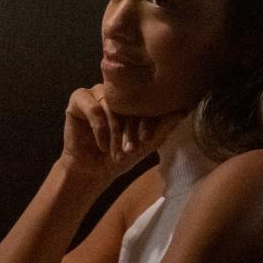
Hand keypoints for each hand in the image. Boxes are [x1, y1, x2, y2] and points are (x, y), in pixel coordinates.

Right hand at [61, 84, 184, 184]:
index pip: (144, 98)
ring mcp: (96, 93)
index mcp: (132, 98)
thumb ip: (164, 127)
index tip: (146, 139)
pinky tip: (102, 144)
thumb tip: (184, 110)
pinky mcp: (78, 100)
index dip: (147, 118)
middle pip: (127, 99)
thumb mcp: (147, 144)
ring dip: (115, 131)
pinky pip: (92, 107)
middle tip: (131, 148)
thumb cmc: (120, 156)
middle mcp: (114, 92)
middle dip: (130, 127)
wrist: (93, 171)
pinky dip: (99, 128)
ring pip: (110, 104)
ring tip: (116, 150)